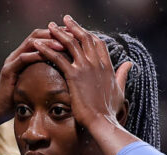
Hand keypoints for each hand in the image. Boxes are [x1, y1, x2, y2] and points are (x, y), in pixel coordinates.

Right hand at [0, 29, 64, 119]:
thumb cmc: (19, 98)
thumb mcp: (35, 83)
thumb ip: (45, 74)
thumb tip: (67, 72)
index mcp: (25, 54)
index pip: (43, 37)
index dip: (58, 34)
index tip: (75, 35)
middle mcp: (17, 54)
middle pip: (37, 35)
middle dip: (54, 34)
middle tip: (71, 36)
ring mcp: (11, 61)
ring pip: (30, 44)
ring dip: (46, 43)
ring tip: (61, 44)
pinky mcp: (8, 70)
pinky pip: (22, 59)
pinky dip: (34, 56)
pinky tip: (46, 56)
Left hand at [33, 15, 132, 130]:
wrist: (102, 122)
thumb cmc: (109, 111)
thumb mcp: (119, 90)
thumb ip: (122, 75)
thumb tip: (129, 64)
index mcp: (107, 66)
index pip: (97, 43)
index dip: (88, 34)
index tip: (80, 30)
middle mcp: (96, 63)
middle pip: (85, 38)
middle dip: (74, 27)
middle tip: (64, 20)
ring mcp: (85, 68)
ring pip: (71, 43)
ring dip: (59, 33)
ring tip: (49, 26)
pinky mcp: (74, 75)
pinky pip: (57, 58)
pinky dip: (46, 49)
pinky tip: (37, 45)